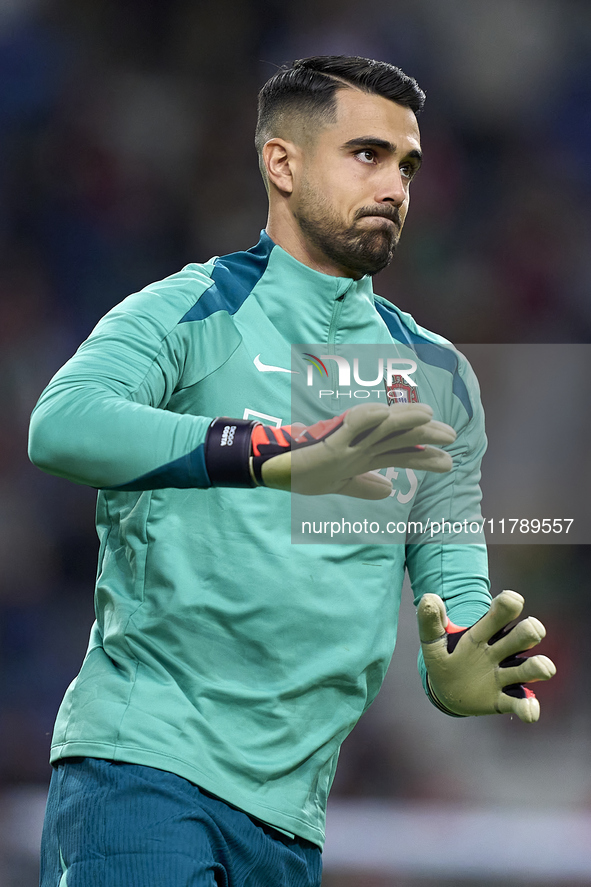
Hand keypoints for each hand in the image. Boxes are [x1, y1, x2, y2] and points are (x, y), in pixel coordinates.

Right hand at [260, 402, 455, 498]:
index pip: (400, 452)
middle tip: (451, 437)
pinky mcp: (329, 440)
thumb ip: (364, 485)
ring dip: (405, 419)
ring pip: (381, 426)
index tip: (448, 462)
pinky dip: (366, 416)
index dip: (424, 455)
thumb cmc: (304, 472)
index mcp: (363, 456)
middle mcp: (360, 446)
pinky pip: (350, 424)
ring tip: (429, 417)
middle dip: (426, 435)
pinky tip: (383, 412)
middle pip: (398, 436)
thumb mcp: (340, 483)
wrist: (276, 470)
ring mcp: (347, 442)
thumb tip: (388, 491)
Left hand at [417, 590, 555, 722]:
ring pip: (528, 669)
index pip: (500, 613)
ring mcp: (502, 676)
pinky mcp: (501, 700)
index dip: (508, 605)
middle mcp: (499, 652)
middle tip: (532, 629)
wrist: (446, 690)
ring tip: (543, 667)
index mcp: (482, 634)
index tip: (512, 600)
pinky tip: (530, 711)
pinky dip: (528, 707)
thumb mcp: (433, 641)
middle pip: (522, 637)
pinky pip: (519, 703)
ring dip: (538, 667)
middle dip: (529, 631)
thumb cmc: (444, 658)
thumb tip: (430, 598)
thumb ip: (429, 621)